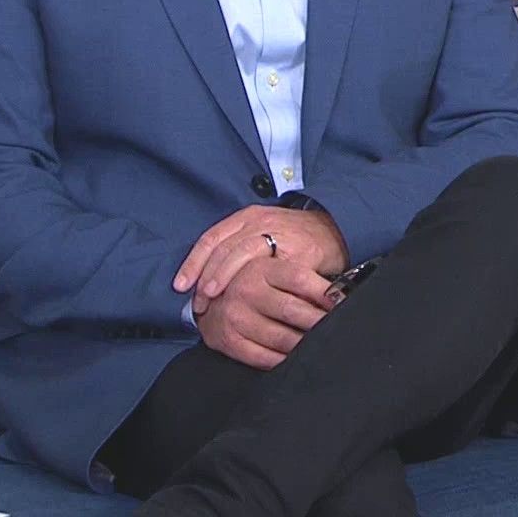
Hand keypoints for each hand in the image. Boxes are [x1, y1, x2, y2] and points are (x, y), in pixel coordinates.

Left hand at [176, 205, 348, 316]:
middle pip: (221, 247)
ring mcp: (277, 233)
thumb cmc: (296, 238)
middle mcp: (258, 221)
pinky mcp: (295, 249)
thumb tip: (206, 279)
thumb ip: (239, 248)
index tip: (181, 285)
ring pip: (240, 253)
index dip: (193, 262)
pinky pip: (269, 267)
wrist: (336, 230)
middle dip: (204, 275)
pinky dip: (254, 283)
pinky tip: (247, 296)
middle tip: (197, 300)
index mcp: (247, 217)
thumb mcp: (263, 233)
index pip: (211, 238)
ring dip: (223, 276)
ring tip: (213, 297)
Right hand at [193, 255, 332, 368]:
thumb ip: (299, 277)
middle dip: (319, 321)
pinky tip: (298, 357)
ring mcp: (235, 316)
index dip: (325, 292)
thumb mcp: (271, 269)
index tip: (342, 302)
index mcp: (259, 267)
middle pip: (293, 309)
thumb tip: (338, 293)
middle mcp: (245, 290)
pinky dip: (285, 360)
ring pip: (282, 337)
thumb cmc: (251, 284)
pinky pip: (264, 357)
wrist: (206, 300)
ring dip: (305, 344)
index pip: (300, 278)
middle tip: (337, 327)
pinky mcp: (228, 340)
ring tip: (321, 344)